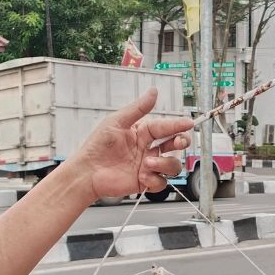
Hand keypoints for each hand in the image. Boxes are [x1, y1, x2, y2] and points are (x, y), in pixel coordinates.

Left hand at [70, 88, 193, 199]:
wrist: (86, 172)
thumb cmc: (97, 146)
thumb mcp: (117, 122)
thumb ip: (138, 108)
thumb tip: (154, 91)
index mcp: (143, 132)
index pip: (165, 127)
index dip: (177, 124)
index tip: (188, 122)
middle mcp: (148, 148)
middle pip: (175, 145)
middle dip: (181, 142)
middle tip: (179, 142)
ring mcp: (148, 166)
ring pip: (172, 165)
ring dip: (165, 163)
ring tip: (147, 164)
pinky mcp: (145, 182)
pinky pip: (161, 182)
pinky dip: (155, 180)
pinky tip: (143, 177)